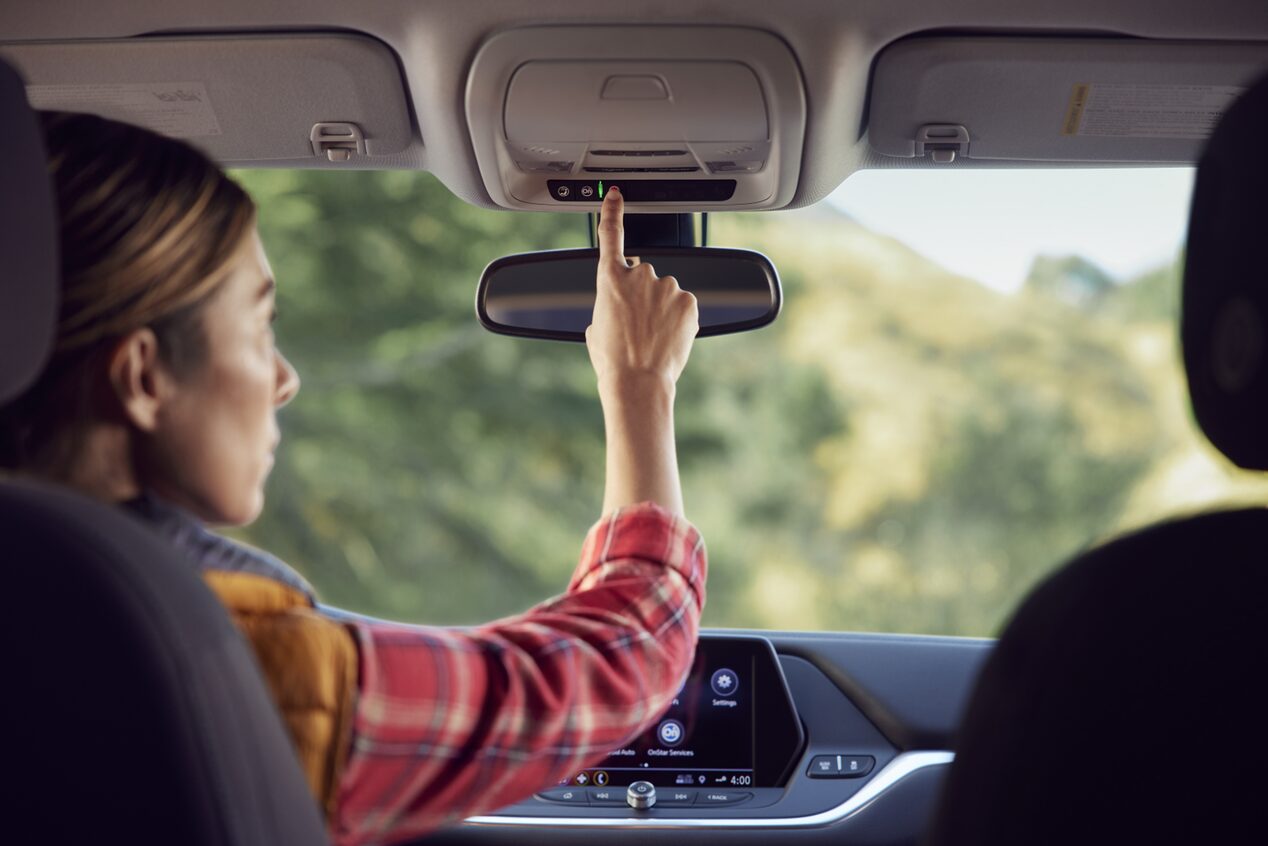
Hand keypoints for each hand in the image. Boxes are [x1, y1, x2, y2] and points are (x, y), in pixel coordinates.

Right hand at [586, 186, 698, 391]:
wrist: (637, 381)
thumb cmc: (612, 360)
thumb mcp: (596, 328)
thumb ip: (608, 305)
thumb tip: (618, 308)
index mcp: (610, 278)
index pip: (611, 234)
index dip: (613, 211)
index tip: (616, 194)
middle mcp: (640, 275)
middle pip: (644, 276)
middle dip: (643, 295)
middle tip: (636, 325)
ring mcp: (667, 286)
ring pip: (666, 293)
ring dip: (662, 309)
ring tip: (652, 336)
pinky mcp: (689, 301)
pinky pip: (684, 305)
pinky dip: (680, 319)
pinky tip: (669, 337)